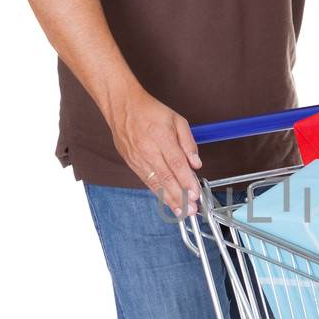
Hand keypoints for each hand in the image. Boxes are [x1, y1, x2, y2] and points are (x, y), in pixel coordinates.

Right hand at [109, 86, 202, 215]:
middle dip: (180, 196)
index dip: (186, 181)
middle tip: (191, 209)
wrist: (122, 106)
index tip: (195, 193)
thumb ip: (188, 142)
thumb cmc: (150, 111)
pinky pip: (146, 180)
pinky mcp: (131, 162)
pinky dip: (157, 193)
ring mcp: (138, 158)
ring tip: (181, 212)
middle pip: (166, 177)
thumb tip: (196, 163)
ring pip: (155, 182)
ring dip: (169, 199)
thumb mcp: (177, 120)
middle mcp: (148, 150)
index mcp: (162, 137)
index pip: (176, 164)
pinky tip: (166, 201)